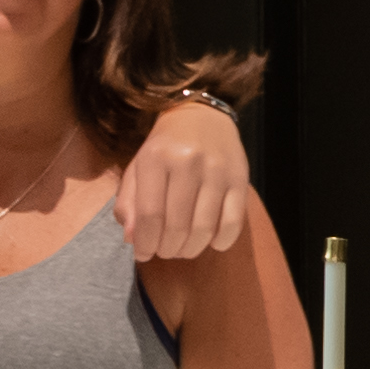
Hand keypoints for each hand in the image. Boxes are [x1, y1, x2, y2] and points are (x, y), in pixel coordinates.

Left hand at [113, 100, 249, 258]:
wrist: (201, 115)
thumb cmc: (164, 147)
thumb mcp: (138, 167)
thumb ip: (129, 203)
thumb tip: (132, 240)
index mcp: (156, 158)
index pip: (150, 214)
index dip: (145, 242)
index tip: (142, 254)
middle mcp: (188, 163)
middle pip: (177, 226)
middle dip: (167, 249)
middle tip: (164, 251)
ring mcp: (217, 171)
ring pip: (204, 229)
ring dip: (191, 249)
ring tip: (183, 249)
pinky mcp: (240, 179)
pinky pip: (233, 223)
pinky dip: (221, 241)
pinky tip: (210, 241)